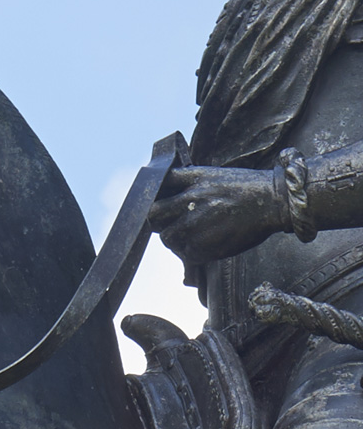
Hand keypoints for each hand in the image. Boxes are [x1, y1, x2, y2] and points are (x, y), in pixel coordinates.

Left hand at [148, 166, 286, 263]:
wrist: (274, 201)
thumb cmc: (241, 186)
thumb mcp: (208, 173)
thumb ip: (180, 180)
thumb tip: (155, 185)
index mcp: (191, 184)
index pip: (154, 197)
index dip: (154, 204)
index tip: (160, 209)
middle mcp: (192, 204)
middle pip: (155, 219)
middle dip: (160, 222)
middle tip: (172, 223)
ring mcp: (199, 227)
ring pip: (169, 239)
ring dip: (174, 239)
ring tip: (190, 234)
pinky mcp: (209, 248)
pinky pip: (186, 254)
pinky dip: (189, 252)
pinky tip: (202, 243)